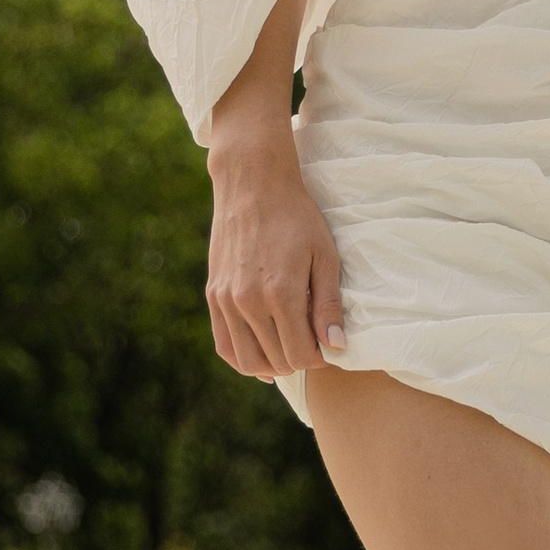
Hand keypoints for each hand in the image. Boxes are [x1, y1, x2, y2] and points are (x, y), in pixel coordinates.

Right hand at [204, 124, 345, 381]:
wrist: (253, 185)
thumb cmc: (297, 218)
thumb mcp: (324, 257)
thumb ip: (329, 305)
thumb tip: (336, 347)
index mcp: (280, 293)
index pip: (301, 355)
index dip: (320, 358)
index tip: (329, 345)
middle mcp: (248, 302)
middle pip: (277, 361)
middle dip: (300, 360)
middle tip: (314, 345)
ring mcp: (226, 300)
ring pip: (248, 360)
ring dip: (273, 364)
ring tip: (291, 351)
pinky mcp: (213, 295)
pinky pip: (225, 346)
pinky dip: (244, 358)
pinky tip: (264, 356)